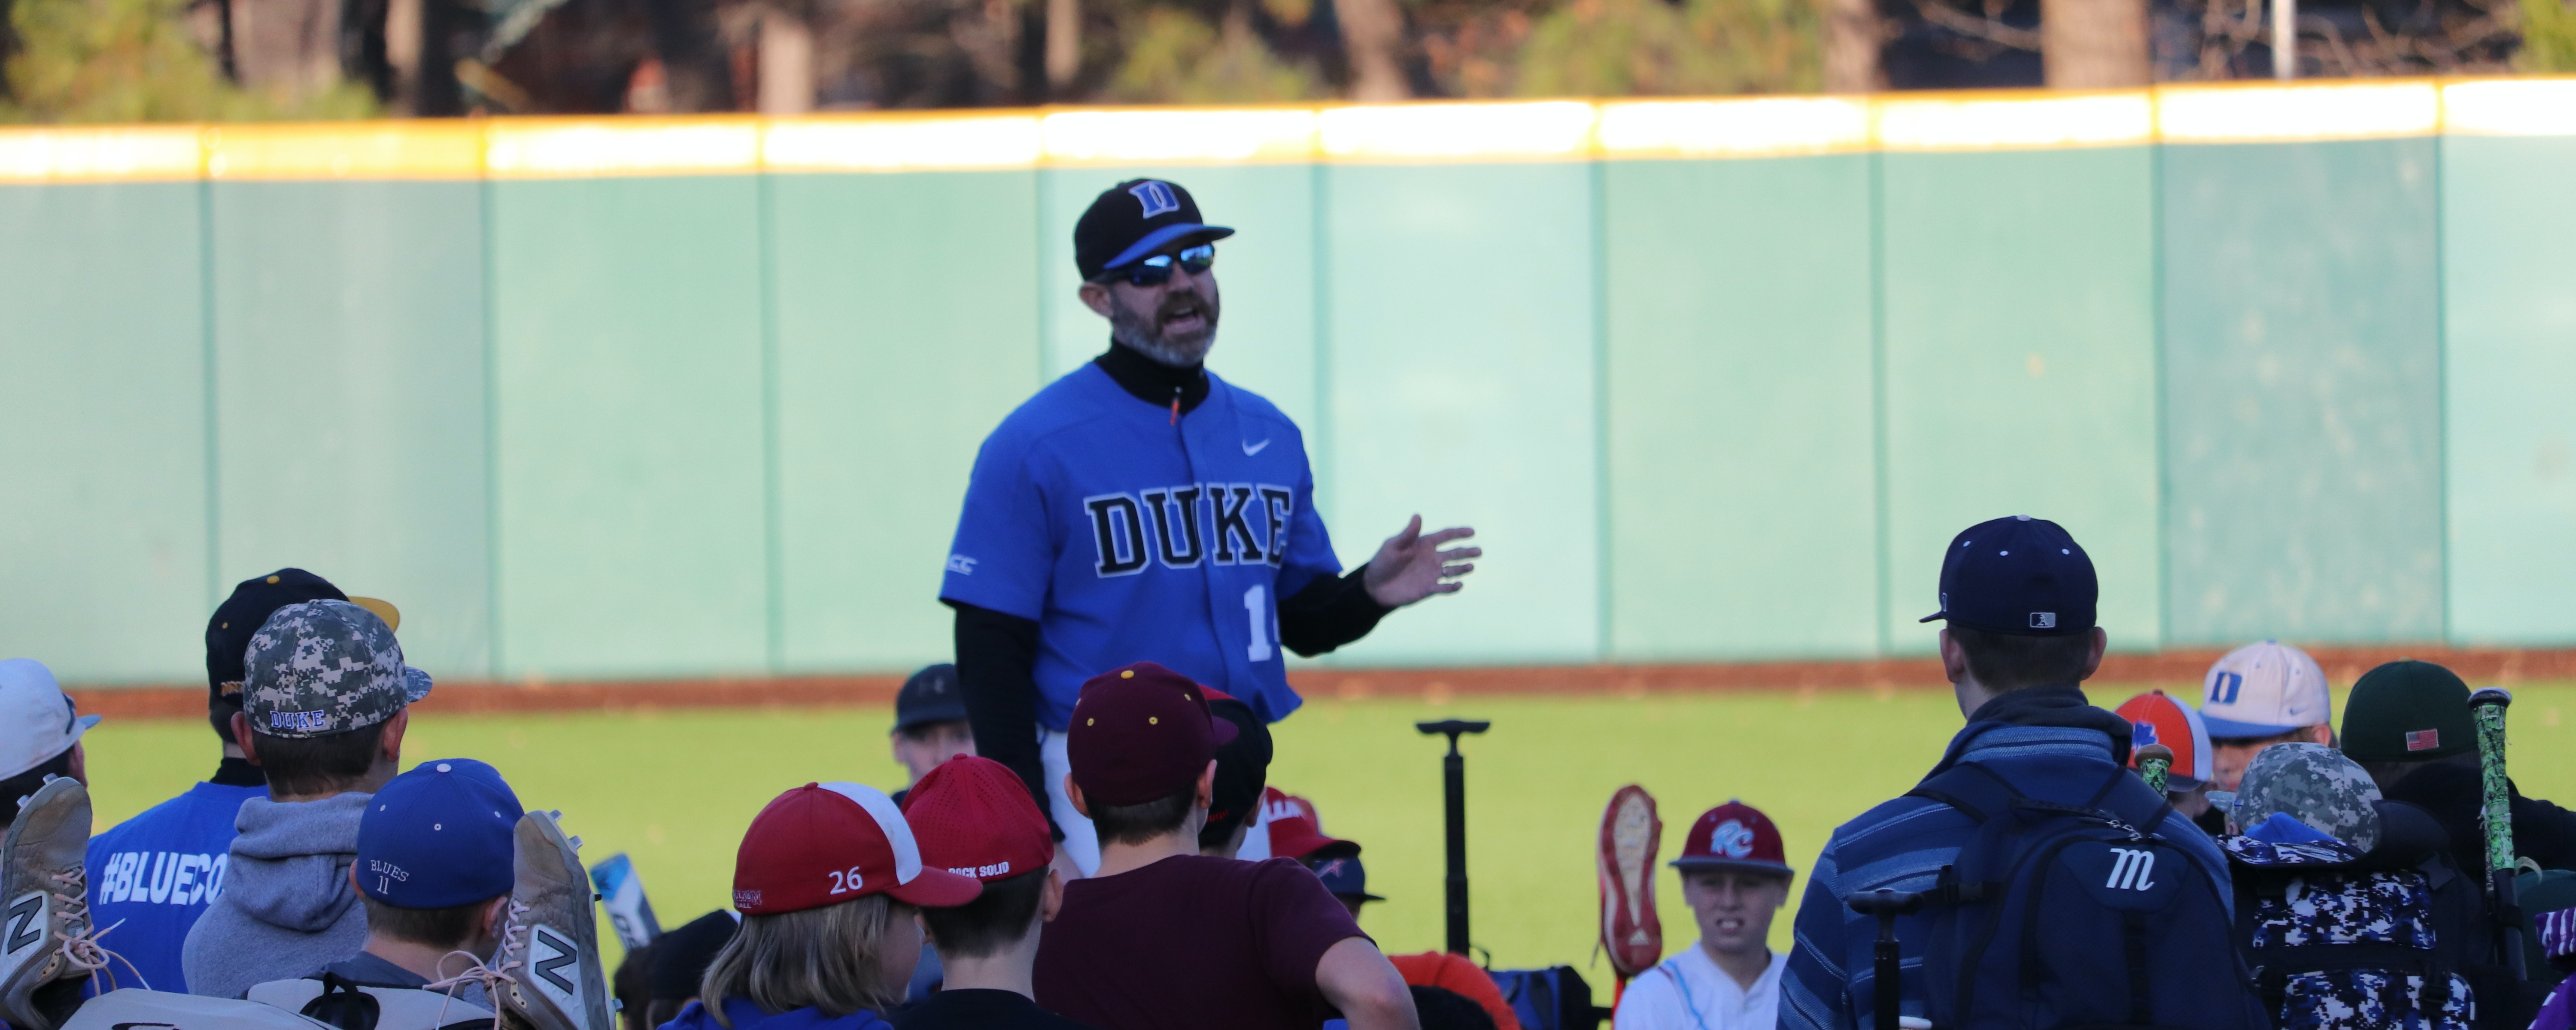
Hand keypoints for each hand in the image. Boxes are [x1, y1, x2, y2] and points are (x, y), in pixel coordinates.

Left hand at [1362, 515, 1477, 607]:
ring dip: (1462, 569)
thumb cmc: (1383, 562)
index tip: (1472, 531)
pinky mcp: (1429, 589)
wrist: (1375, 587)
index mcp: (1424, 544)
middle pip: (1454, 553)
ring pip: (1452, 570)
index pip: (1445, 536)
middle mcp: (1431, 558)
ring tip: (1470, 567)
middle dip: (1466, 552)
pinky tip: (1459, 585)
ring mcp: (1431, 574)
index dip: (1458, 533)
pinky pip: (1444, 587)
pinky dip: (1452, 587)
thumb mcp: (1393, 546)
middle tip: (1478, 551)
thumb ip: (1407, 534)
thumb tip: (1417, 515)